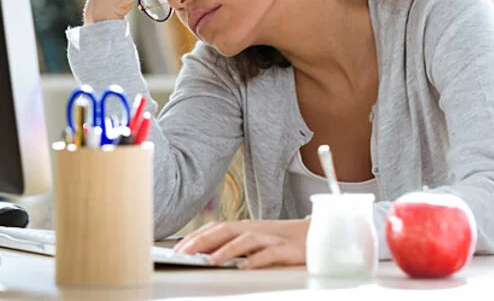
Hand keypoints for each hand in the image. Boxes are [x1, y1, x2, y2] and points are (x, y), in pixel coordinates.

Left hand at [173, 219, 309, 269]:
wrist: (317, 236)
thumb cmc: (282, 240)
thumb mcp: (255, 240)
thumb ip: (234, 245)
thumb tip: (207, 253)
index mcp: (245, 227)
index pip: (215, 228)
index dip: (195, 237)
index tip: (177, 249)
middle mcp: (255, 230)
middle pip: (225, 230)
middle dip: (202, 241)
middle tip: (184, 254)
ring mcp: (270, 239)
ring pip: (245, 240)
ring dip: (226, 250)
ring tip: (211, 260)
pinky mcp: (286, 250)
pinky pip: (269, 254)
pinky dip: (255, 259)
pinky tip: (244, 266)